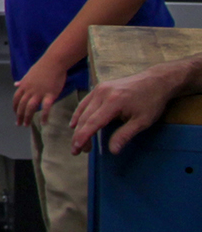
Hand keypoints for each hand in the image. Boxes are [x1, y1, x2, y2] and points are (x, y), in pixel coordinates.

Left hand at [13, 57, 70, 125]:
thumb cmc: (42, 67)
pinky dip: (44, 116)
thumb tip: (15, 84)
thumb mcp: (29, 74)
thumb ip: (22, 81)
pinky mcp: (50, 95)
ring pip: (30, 108)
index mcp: (24, 85)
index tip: (15, 114)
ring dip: (28, 117)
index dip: (15, 107)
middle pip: (22, 105)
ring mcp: (39, 93)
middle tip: (19, 124)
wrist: (53, 62)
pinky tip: (44, 123)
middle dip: (19, 116)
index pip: (16, 99)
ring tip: (26, 125)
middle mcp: (29, 90)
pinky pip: (46, 107)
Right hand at [73, 61, 188, 152]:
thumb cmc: (152, 102)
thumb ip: (125, 135)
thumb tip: (113, 151)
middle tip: (78, 151)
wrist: (156, 81)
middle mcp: (102, 94)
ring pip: (83, 110)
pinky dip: (79, 114)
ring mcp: (99, 89)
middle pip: (85, 117)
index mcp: (113, 102)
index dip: (83, 137)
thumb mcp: (142, 121)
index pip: (92, 122)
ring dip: (78, 126)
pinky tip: (75, 123)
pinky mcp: (100, 87)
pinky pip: (85, 102)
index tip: (77, 150)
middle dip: (79, 135)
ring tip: (78, 141)